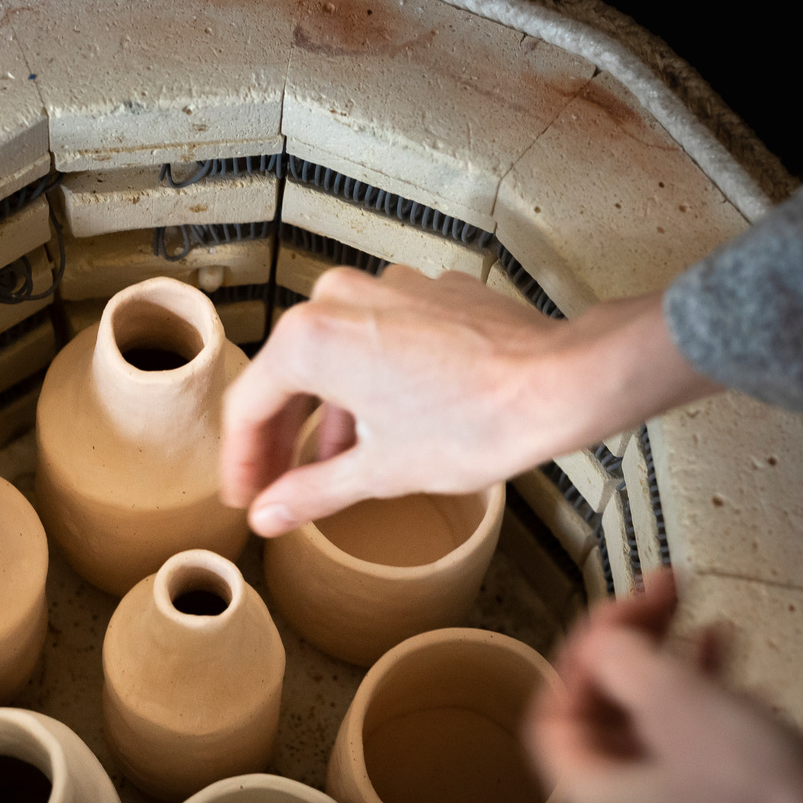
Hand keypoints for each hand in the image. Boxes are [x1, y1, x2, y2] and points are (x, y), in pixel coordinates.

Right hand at [220, 265, 716, 535]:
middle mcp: (340, 299)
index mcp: (310, 339)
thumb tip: (268, 515)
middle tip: (278, 486)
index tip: (247, 496)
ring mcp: (387, 287)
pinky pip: (379, 335)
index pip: (251, 404)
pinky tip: (388, 421)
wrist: (559, 382)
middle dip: (283, 436)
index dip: (243, 459)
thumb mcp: (379, 471)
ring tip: (337, 466)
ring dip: (329, 410)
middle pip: (289, 373)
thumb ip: (310, 492)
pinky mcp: (428, 291)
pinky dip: (372, 379)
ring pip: (336, 353)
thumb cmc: (473, 423)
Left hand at [529, 572, 802, 802]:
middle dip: (632, 651)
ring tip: (702, 625)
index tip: (625, 609)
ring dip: (675, 673)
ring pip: (658, 737)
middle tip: (663, 599)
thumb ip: (623, 659)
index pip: (554, 714)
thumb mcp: (676, 703)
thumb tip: (607, 641)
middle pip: (606, 721)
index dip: (583, 652)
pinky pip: (704, 761)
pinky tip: (741, 678)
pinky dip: (713, 710)